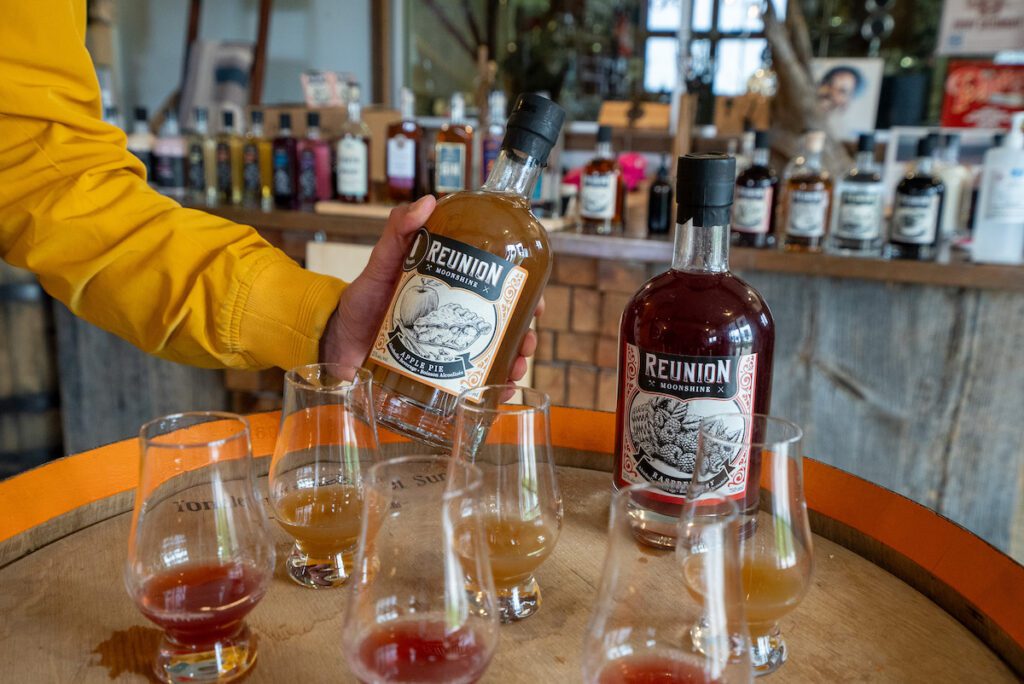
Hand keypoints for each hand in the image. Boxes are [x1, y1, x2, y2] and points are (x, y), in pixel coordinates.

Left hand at [320, 195, 540, 383]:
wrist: (334, 343)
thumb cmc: (359, 301)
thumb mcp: (382, 262)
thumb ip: (399, 230)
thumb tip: (428, 201)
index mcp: (452, 293)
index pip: (498, 291)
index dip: (524, 295)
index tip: (536, 300)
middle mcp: (455, 322)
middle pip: (504, 327)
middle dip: (525, 336)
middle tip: (528, 342)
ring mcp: (448, 352)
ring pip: (494, 358)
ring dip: (514, 364)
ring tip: (516, 370)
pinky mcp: (437, 378)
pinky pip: (471, 388)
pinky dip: (490, 392)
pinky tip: (497, 395)